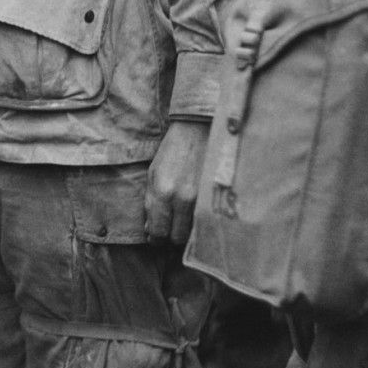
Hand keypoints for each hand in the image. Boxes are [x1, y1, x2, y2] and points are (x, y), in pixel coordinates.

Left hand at [144, 117, 209, 245]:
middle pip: (177, 237)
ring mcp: (203, 198)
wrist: (198, 128)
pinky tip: (198, 212)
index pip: (158, 231)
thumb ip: (150, 203)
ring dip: (188, 230)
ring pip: (194, 232)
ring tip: (185, 218)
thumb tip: (150, 229)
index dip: (156, 238)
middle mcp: (183, 198)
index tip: (156, 237)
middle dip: (171, 236)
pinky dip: (202, 221)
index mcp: (163, 192)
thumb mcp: (153, 174)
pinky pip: (208, 221)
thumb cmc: (173, 151)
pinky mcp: (217, 196)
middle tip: (171, 227)